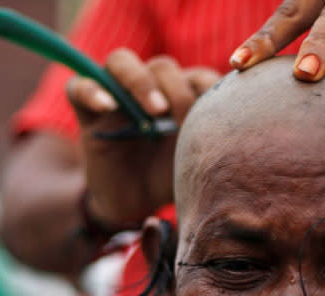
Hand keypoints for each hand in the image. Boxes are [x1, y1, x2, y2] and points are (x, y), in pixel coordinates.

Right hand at [67, 49, 219, 226]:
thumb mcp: (197, 162)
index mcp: (182, 99)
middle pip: (162, 65)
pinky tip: (107, 107)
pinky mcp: (89, 114)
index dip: (208, 88)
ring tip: (154, 111)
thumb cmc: (170, 180)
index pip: (197, 76)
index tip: (216, 114)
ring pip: (121, 61)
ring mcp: (118, 98)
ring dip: (140, 81)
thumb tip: (245, 131)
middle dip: (176, 88)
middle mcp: (151, 91)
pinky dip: (91, 91)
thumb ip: (215, 142)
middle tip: (182, 118)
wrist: (135, 206)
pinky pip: (79, 87)